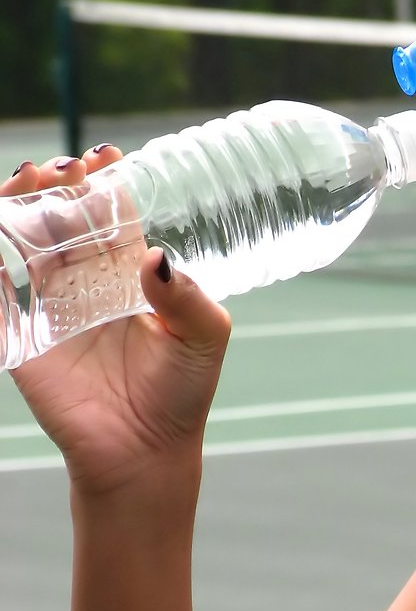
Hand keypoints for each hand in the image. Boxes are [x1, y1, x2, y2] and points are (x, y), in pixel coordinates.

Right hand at [1, 149, 231, 495]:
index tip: (104, 157)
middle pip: (60, 216)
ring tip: (26, 182)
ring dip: (17, 206)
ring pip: (23, 240)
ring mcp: (51, 306)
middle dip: (55, 184)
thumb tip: (157, 257)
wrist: (144, 453)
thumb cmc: (181, 396)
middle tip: (61, 169)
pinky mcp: (21, 336)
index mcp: (129, 275)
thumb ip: (190, 298)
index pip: (110, 213)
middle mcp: (87, 283)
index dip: (103, 181)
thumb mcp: (203, 341)